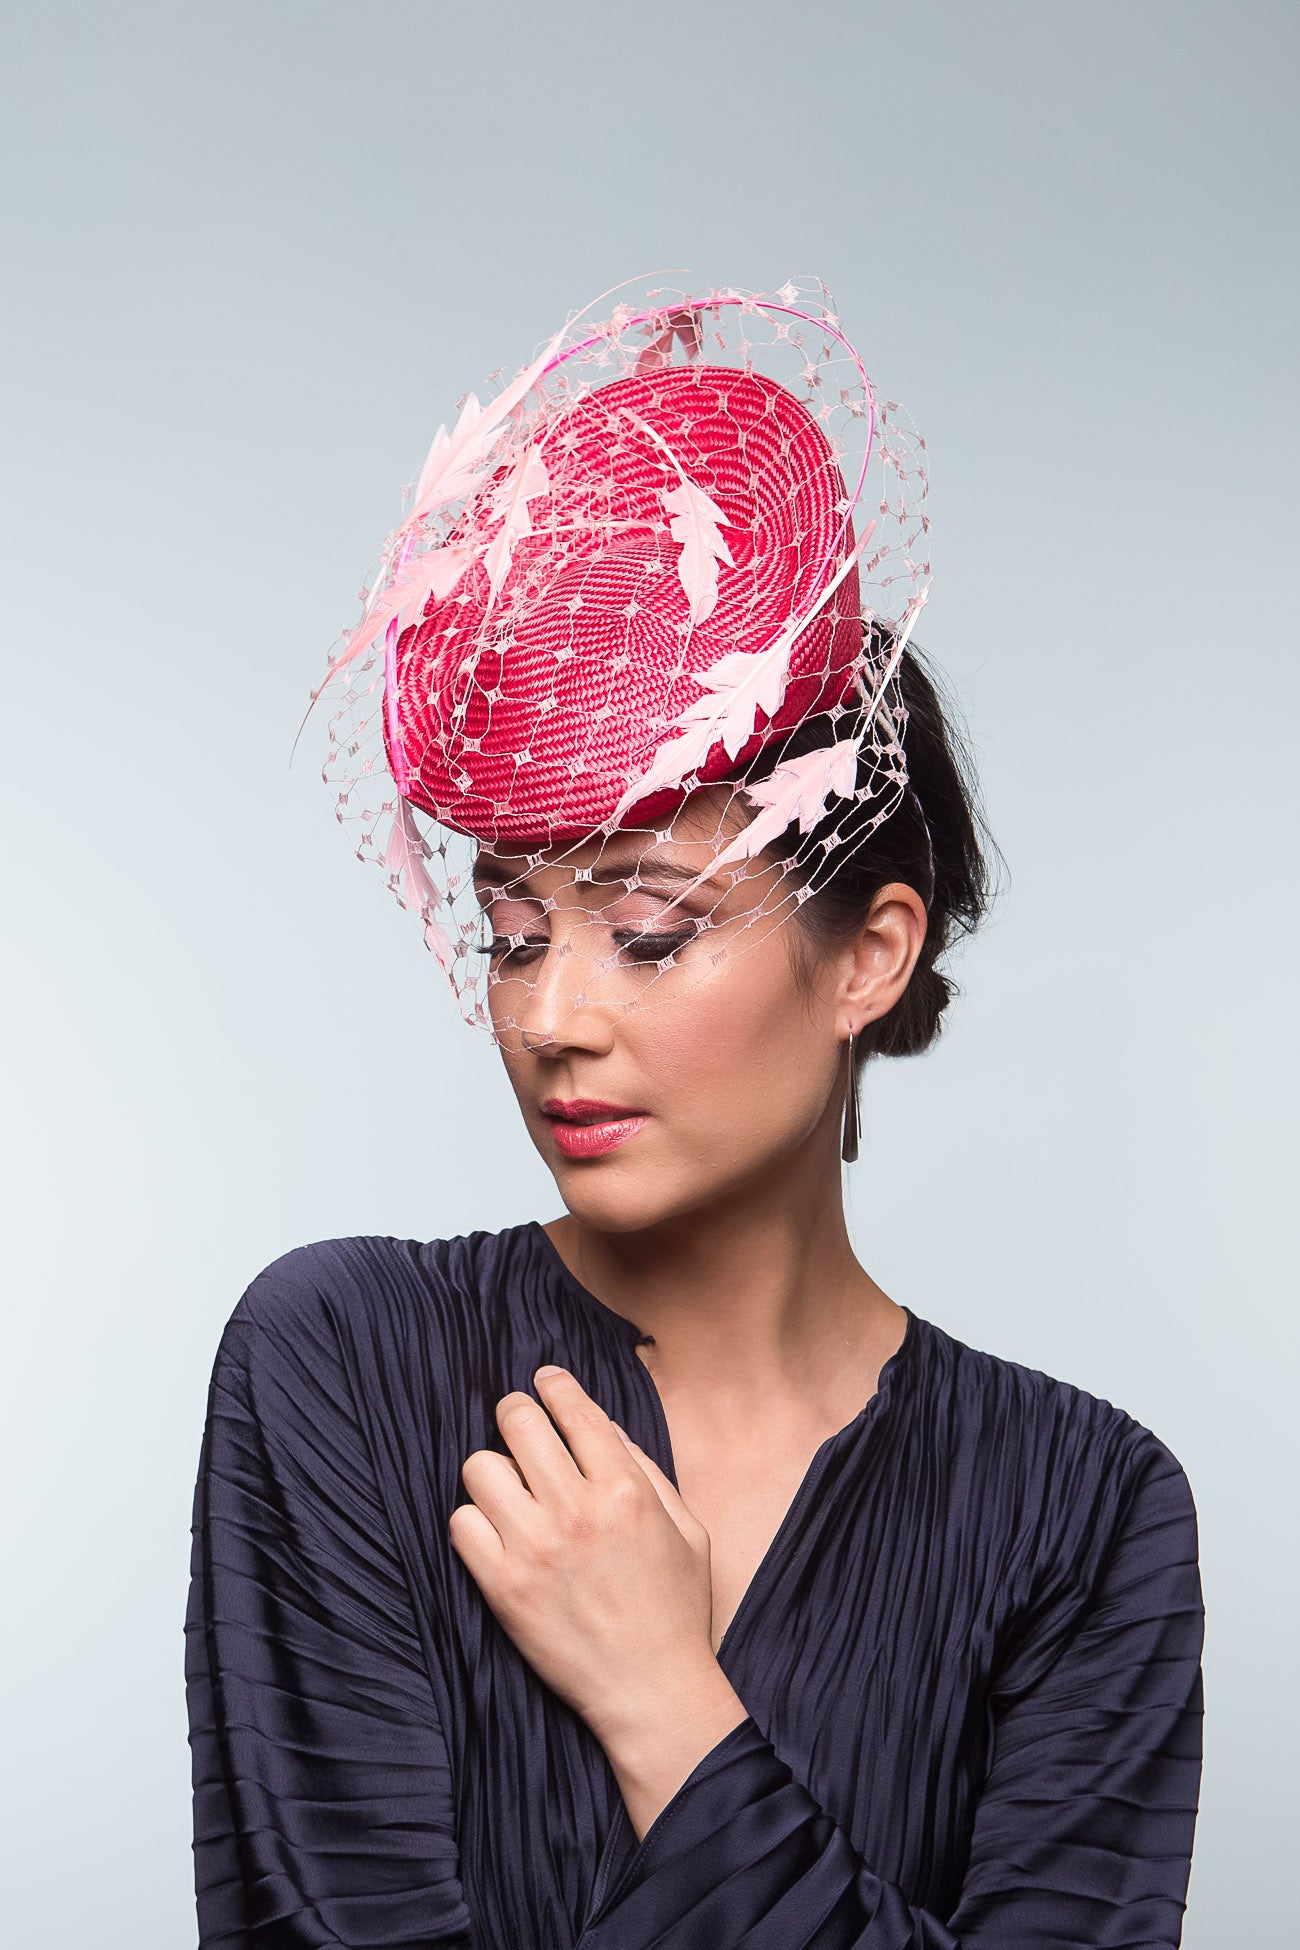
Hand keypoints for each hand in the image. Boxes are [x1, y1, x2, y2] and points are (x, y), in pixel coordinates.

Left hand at [450, 1366, 747, 1832]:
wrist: (651, 1691)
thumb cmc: (675, 1611)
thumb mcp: (687, 1530)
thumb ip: (647, 1471)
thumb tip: (603, 1427)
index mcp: (627, 1490)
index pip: (576, 1412)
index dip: (555, 1386)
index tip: (544, 1381)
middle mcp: (576, 1510)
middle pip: (518, 1424)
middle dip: (515, 1413)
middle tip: (517, 1422)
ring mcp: (534, 1549)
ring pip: (480, 1468)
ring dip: (493, 1471)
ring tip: (508, 1488)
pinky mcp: (502, 1587)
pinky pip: (460, 1524)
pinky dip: (472, 1521)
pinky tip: (494, 1531)